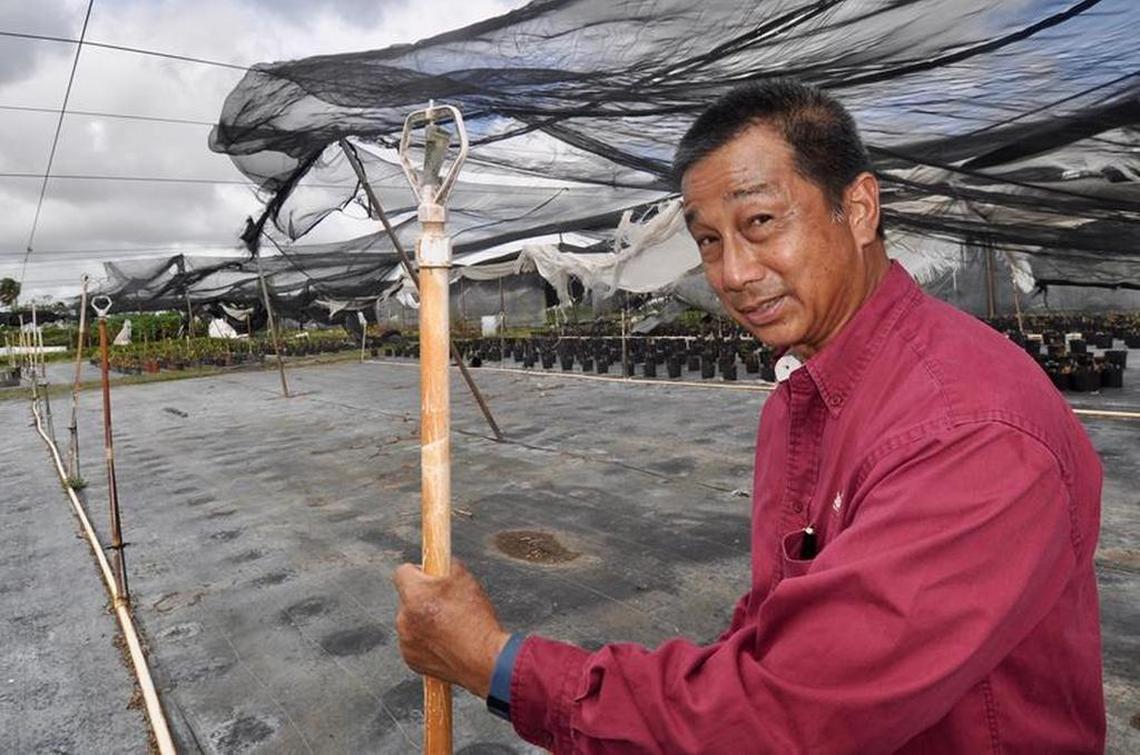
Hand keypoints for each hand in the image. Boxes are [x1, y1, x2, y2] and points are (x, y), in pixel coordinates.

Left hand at [392, 560, 510, 697]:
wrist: (484, 660)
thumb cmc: (477, 621)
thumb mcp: (466, 579)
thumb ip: (448, 565)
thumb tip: (442, 562)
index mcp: (415, 595)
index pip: (401, 572)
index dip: (418, 571)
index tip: (429, 575)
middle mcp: (404, 619)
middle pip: (407, 598)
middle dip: (423, 598)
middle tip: (446, 603)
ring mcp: (406, 641)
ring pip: (410, 621)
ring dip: (423, 620)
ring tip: (450, 625)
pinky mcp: (411, 660)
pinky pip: (414, 642)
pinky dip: (425, 641)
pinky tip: (446, 642)